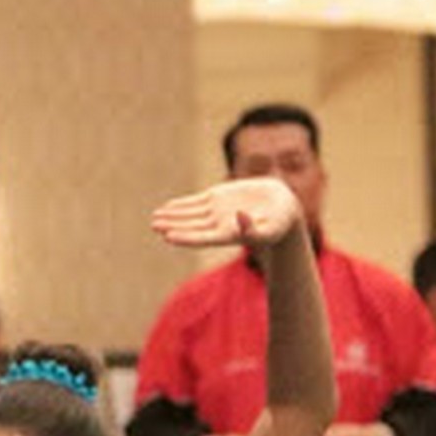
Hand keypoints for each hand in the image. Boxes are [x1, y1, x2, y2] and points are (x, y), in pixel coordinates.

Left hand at [151, 175, 303, 249]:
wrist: (282, 210)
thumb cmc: (279, 224)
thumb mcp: (270, 228)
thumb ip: (254, 228)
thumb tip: (240, 218)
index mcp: (229, 234)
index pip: (202, 237)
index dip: (186, 236)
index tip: (168, 235)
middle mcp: (218, 224)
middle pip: (191, 226)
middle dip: (172, 224)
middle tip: (154, 224)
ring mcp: (216, 211)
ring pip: (190, 214)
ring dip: (172, 215)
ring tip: (155, 217)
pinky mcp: (218, 198)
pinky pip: (196, 202)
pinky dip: (182, 204)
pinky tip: (168, 206)